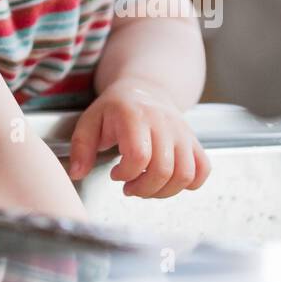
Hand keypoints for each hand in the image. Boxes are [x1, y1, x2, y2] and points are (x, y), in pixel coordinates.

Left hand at [68, 77, 210, 198]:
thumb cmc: (116, 109)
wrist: (145, 89)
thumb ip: (80, 148)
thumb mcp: (90, 122)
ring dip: (164, 191)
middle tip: (130, 187)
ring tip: (147, 186)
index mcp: (135, 116)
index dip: (126, 174)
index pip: (139, 156)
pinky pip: (203, 169)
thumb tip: (77, 173)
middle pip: (163, 170)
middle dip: (143, 189)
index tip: (115, 174)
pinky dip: (190, 184)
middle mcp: (163, 123)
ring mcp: (182, 132)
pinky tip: (170, 181)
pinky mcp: (194, 141)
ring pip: (185, 174)